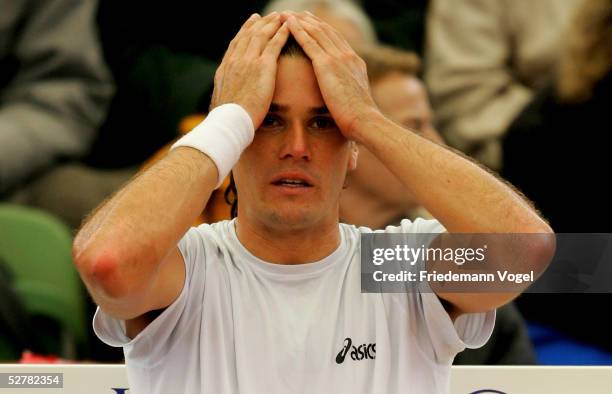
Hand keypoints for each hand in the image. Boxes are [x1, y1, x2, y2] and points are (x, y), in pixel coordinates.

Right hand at [211, 12, 289, 127]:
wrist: (230, 121)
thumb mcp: (221, 100)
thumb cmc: (227, 118)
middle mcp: (236, 60)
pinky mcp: (263, 67)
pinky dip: (282, 33)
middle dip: (260, 23)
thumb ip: (227, 91)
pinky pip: (274, 44)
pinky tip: (289, 28)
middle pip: (249, 34)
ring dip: (272, 24)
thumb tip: (226, 95)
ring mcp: (249, 61)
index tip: (251, 23)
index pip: (237, 43)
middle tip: (269, 16)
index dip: (245, 30)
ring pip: (261, 35)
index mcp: (226, 67)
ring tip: (281, 17)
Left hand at [284, 12, 378, 139]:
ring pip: (317, 32)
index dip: (324, 30)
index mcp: (355, 62)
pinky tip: (288, 24)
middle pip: (326, 31)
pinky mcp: (327, 65)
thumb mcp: (356, 98)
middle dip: (311, 21)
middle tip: (298, 13)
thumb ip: (349, 90)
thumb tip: (345, 95)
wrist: (364, 120)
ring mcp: (338, 58)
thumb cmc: (360, 118)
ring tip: (287, 14)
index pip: (337, 40)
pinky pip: (309, 43)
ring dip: (300, 21)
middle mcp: (347, 56)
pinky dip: (298, 30)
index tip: (313, 23)